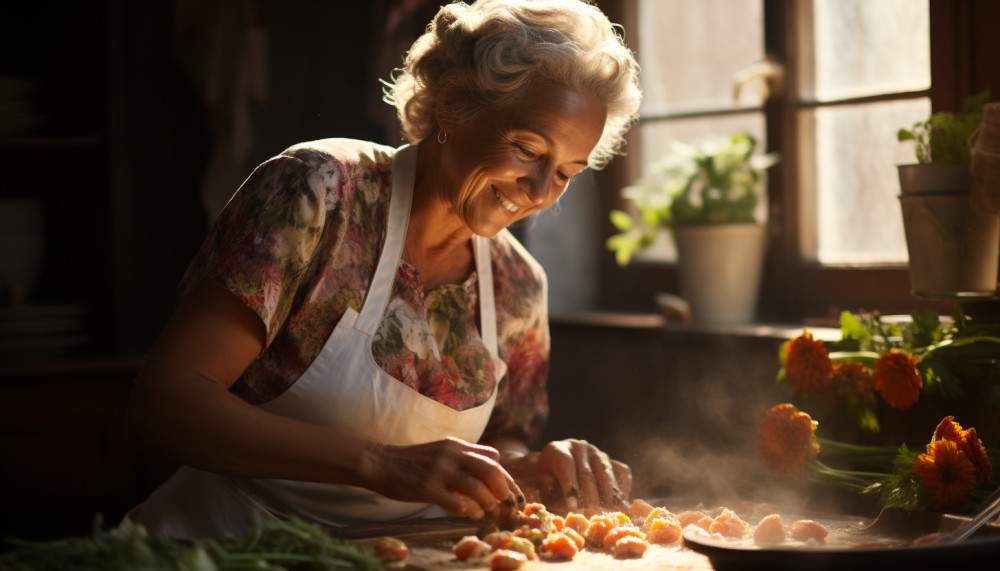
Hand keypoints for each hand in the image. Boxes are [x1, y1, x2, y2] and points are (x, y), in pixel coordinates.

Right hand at [366, 436, 522, 519]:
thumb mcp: (443, 451)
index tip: (512, 494)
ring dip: (487, 503)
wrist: (382, 463)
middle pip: (491, 469)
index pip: (494, 457)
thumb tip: (493, 476)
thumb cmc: (415, 461)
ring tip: (486, 511)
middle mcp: (451, 454)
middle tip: (504, 503)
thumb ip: (465, 459)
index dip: (507, 477)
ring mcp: (439, 471)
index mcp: (457, 445)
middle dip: (503, 490)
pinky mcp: (427, 488)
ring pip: (477, 488)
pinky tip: (469, 514)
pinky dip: (469, 511)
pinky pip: (457, 503)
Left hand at [502, 439, 631, 513]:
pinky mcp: (611, 460)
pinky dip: (622, 489)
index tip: (573, 508)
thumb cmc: (544, 481)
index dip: (569, 486)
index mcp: (556, 449)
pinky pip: (622, 473)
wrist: (554, 468)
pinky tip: (622, 505)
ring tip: (611, 515)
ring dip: (609, 497)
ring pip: (606, 474)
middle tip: (593, 517)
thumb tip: (548, 484)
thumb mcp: (537, 482)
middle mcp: (578, 447)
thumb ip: (541, 484)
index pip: (565, 465)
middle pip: (587, 473)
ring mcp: (597, 452)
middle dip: (590, 498)